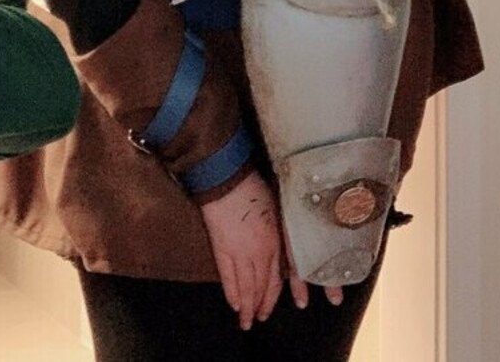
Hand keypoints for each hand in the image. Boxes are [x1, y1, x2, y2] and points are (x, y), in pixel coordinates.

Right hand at [200, 171, 287, 328]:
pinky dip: (231, 292)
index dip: (273, 296)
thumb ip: (277, 233)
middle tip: (258, 319)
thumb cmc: (253, 189)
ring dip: (247, 306)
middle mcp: (260, 253)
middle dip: (261, 306)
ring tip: (245, 320)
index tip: (270, 307)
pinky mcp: (221, 248)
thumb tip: (277, 246)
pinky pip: (227, 277)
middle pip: (262, 286)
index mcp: (275, 243)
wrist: (227, 180)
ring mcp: (239, 253)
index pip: (276, 278)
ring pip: (246, 287)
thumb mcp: (276, 210)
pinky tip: (233, 303)